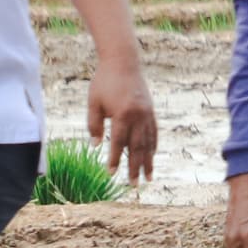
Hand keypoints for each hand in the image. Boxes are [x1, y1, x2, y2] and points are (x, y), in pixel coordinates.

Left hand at [86, 57, 158, 184]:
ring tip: (148, 177)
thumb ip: (94, 124)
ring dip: (148, 161)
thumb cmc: (104, 82)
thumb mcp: (94, 103)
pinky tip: (152, 156)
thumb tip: (95, 146)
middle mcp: (138, 116)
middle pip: (137, 147)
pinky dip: (153, 146)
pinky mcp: (151, 110)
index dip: (115, 159)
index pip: (118, 142)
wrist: (123, 62)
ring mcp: (147, 114)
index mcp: (123, 114)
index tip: (111, 174)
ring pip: (148, 142)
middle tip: (134, 185)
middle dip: (135, 167)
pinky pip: (154, 132)